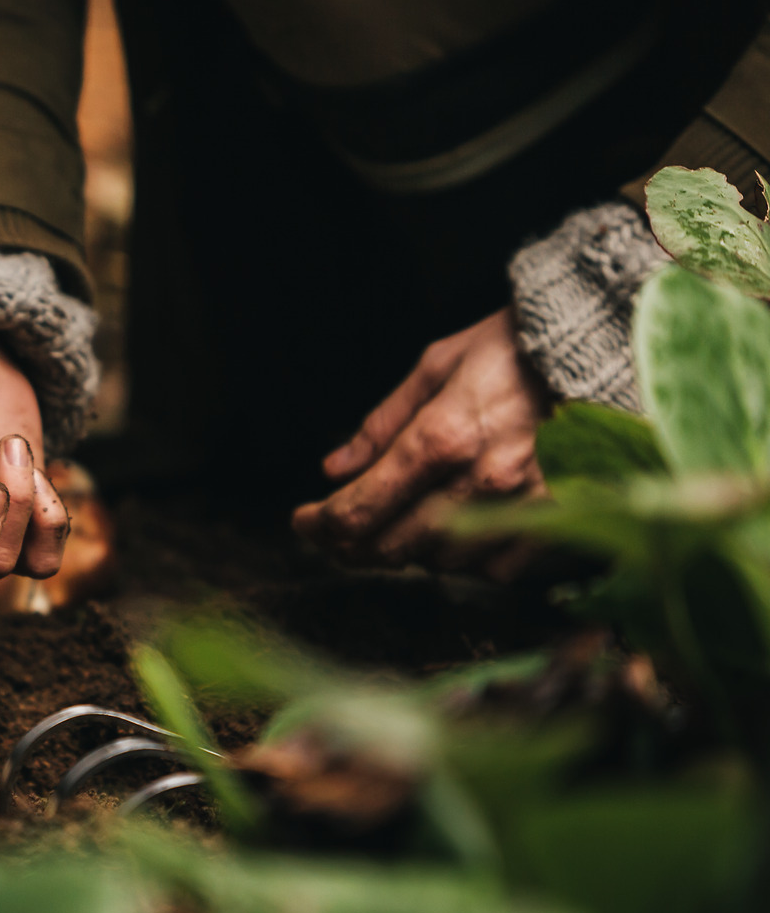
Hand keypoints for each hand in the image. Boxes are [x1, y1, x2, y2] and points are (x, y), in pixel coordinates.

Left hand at [291, 309, 548, 571]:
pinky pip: (496, 568)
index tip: (303, 521)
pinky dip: (466, 560)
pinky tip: (455, 533)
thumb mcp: (437, 365)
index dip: (319, 525)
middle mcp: (479, 480)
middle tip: (335, 533)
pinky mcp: (557, 519)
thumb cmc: (518, 346)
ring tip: (395, 526)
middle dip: (352, 546)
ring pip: (441, 562)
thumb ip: (382, 423)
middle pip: (392, 547)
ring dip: (408, 551)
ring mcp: (522, 506)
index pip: (360, 508)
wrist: (608, 343)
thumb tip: (334, 469)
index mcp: (441, 437)